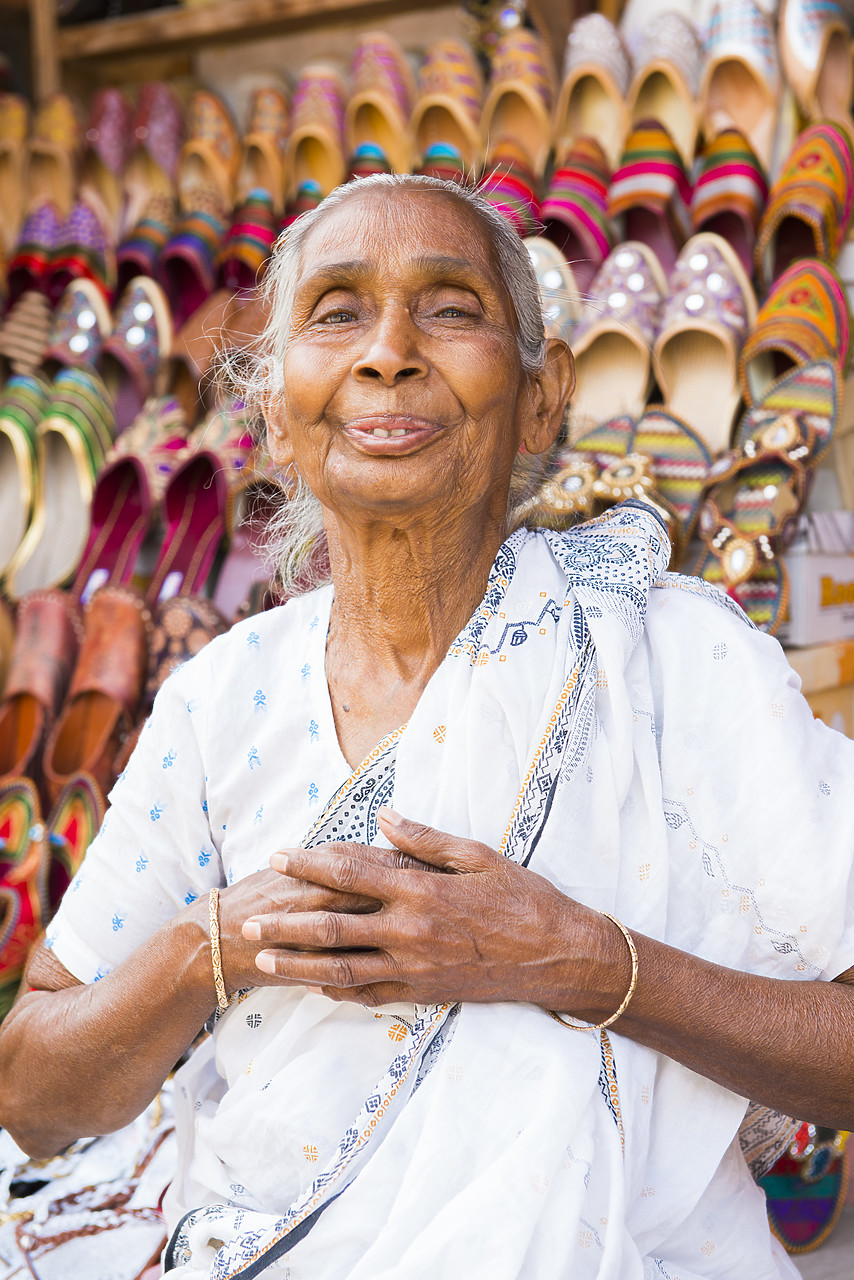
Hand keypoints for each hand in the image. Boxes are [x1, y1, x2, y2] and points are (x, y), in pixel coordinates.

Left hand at [240, 808, 620, 1012]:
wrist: (557, 955)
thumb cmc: (522, 897)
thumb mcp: (477, 856)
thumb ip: (424, 838)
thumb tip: (382, 816)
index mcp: (421, 891)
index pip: (351, 873)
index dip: (311, 863)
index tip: (281, 854)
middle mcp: (410, 932)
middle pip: (333, 927)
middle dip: (287, 920)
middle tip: (251, 915)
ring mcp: (414, 968)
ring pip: (341, 969)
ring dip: (298, 962)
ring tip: (264, 955)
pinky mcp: (424, 994)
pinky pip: (370, 995)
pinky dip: (338, 990)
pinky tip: (314, 984)